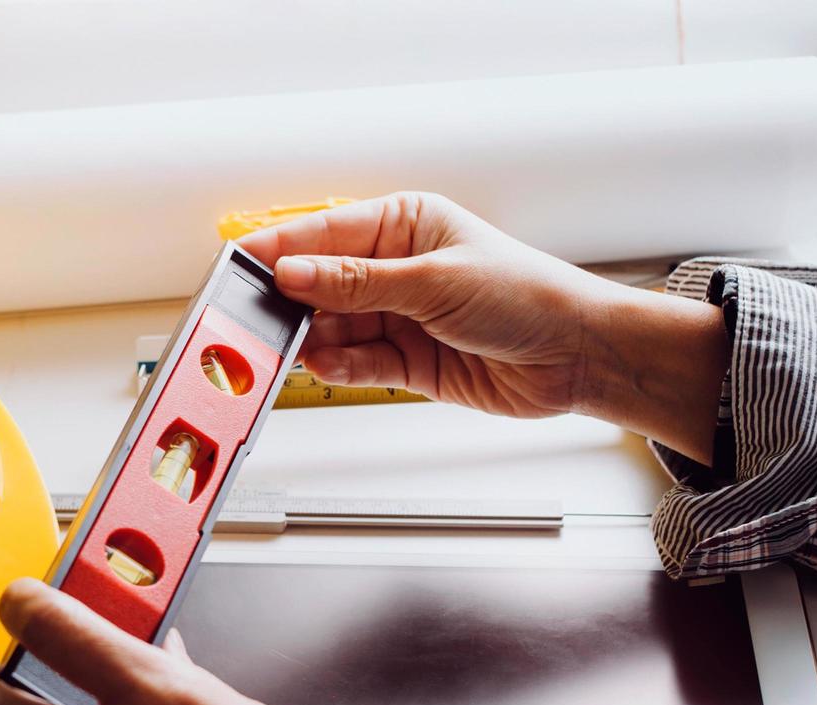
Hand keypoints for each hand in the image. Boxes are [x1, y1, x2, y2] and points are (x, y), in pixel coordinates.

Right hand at [234, 192, 728, 462]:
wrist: (579, 356)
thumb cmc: (529, 296)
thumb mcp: (435, 281)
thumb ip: (357, 283)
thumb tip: (294, 272)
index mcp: (402, 226)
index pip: (322, 234)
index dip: (278, 250)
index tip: (237, 267)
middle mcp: (394, 269)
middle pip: (318, 284)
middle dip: (288, 302)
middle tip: (251, 319)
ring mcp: (396, 316)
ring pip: (329, 327)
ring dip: (308, 340)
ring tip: (285, 350)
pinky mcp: (403, 361)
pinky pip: (352, 362)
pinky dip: (336, 367)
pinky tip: (325, 366)